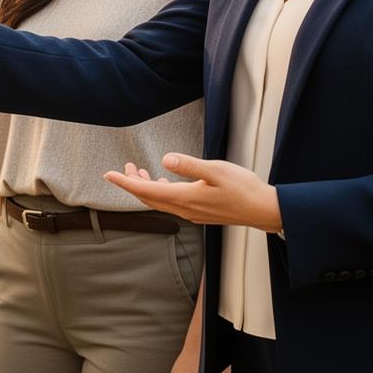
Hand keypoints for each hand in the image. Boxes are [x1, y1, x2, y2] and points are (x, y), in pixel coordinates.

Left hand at [104, 153, 281, 232]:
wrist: (264, 210)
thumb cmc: (244, 189)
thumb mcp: (217, 171)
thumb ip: (190, 165)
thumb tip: (165, 160)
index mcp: (185, 198)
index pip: (146, 192)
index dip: (125, 183)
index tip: (108, 175)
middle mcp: (185, 210)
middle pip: (149, 198)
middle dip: (132, 184)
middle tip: (121, 169)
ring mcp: (192, 213)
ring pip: (160, 201)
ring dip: (146, 187)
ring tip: (137, 171)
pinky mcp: (200, 213)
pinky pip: (172, 204)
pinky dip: (161, 192)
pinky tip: (163, 181)